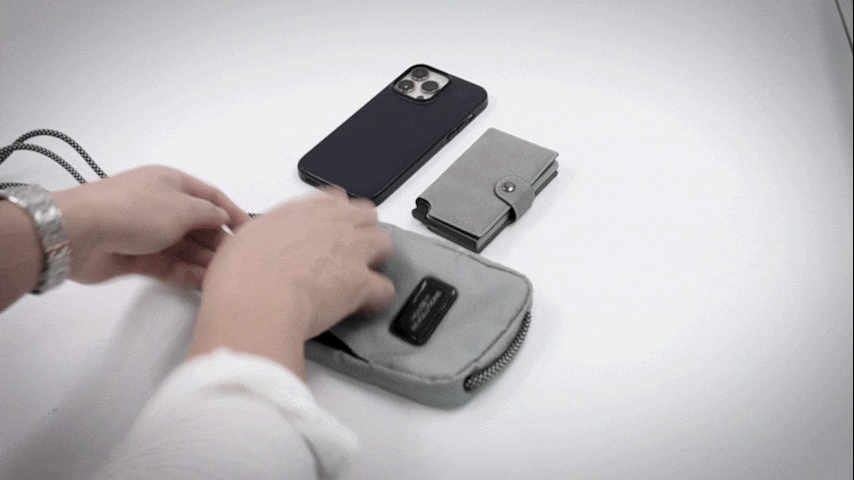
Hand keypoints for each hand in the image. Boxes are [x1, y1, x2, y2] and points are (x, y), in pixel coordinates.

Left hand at [54, 165, 248, 288]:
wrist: (81, 232)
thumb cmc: (135, 210)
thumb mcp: (183, 207)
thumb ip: (209, 214)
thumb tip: (223, 218)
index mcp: (171, 183)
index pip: (210, 196)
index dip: (231, 212)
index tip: (250, 232)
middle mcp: (161, 205)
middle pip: (198, 224)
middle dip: (218, 241)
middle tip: (237, 260)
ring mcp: (147, 232)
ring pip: (185, 248)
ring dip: (204, 260)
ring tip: (224, 276)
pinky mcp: (136, 257)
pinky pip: (169, 265)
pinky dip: (187, 273)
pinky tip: (204, 283)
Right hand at [189, 188, 394, 376]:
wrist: (256, 298)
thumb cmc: (242, 274)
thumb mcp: (245, 239)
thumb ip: (267, 237)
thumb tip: (266, 247)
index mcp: (301, 211)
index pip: (333, 200)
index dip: (336, 215)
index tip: (332, 227)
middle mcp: (330, 224)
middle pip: (366, 216)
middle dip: (362, 232)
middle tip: (349, 253)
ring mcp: (351, 250)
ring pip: (383, 243)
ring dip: (376, 259)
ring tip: (361, 276)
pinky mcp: (361, 281)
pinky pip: (385, 288)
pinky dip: (378, 298)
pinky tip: (365, 305)